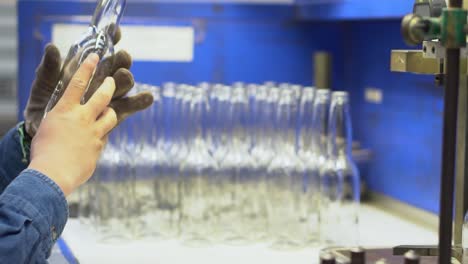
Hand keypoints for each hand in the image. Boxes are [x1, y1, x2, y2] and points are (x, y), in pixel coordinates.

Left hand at [24, 29, 152, 136]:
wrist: (48, 144)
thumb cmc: (41, 110)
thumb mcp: (43, 87)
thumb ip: (50, 70)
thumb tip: (52, 48)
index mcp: (83, 70)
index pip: (100, 51)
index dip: (110, 40)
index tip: (116, 32)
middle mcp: (98, 82)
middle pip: (115, 67)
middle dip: (120, 61)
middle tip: (122, 57)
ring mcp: (107, 99)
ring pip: (122, 86)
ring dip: (126, 79)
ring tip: (125, 76)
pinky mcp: (113, 117)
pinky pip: (127, 108)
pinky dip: (139, 103)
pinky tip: (148, 97)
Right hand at [28, 54, 117, 195]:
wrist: (53, 174)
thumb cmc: (43, 151)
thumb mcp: (47, 127)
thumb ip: (60, 118)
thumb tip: (68, 116)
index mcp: (65, 110)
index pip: (78, 82)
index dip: (88, 67)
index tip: (95, 56)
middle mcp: (82, 118)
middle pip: (103, 96)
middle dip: (110, 85)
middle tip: (113, 80)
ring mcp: (94, 132)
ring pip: (111, 115)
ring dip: (111, 111)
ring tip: (108, 111)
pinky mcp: (100, 146)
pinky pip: (105, 136)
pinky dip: (101, 135)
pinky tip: (94, 140)